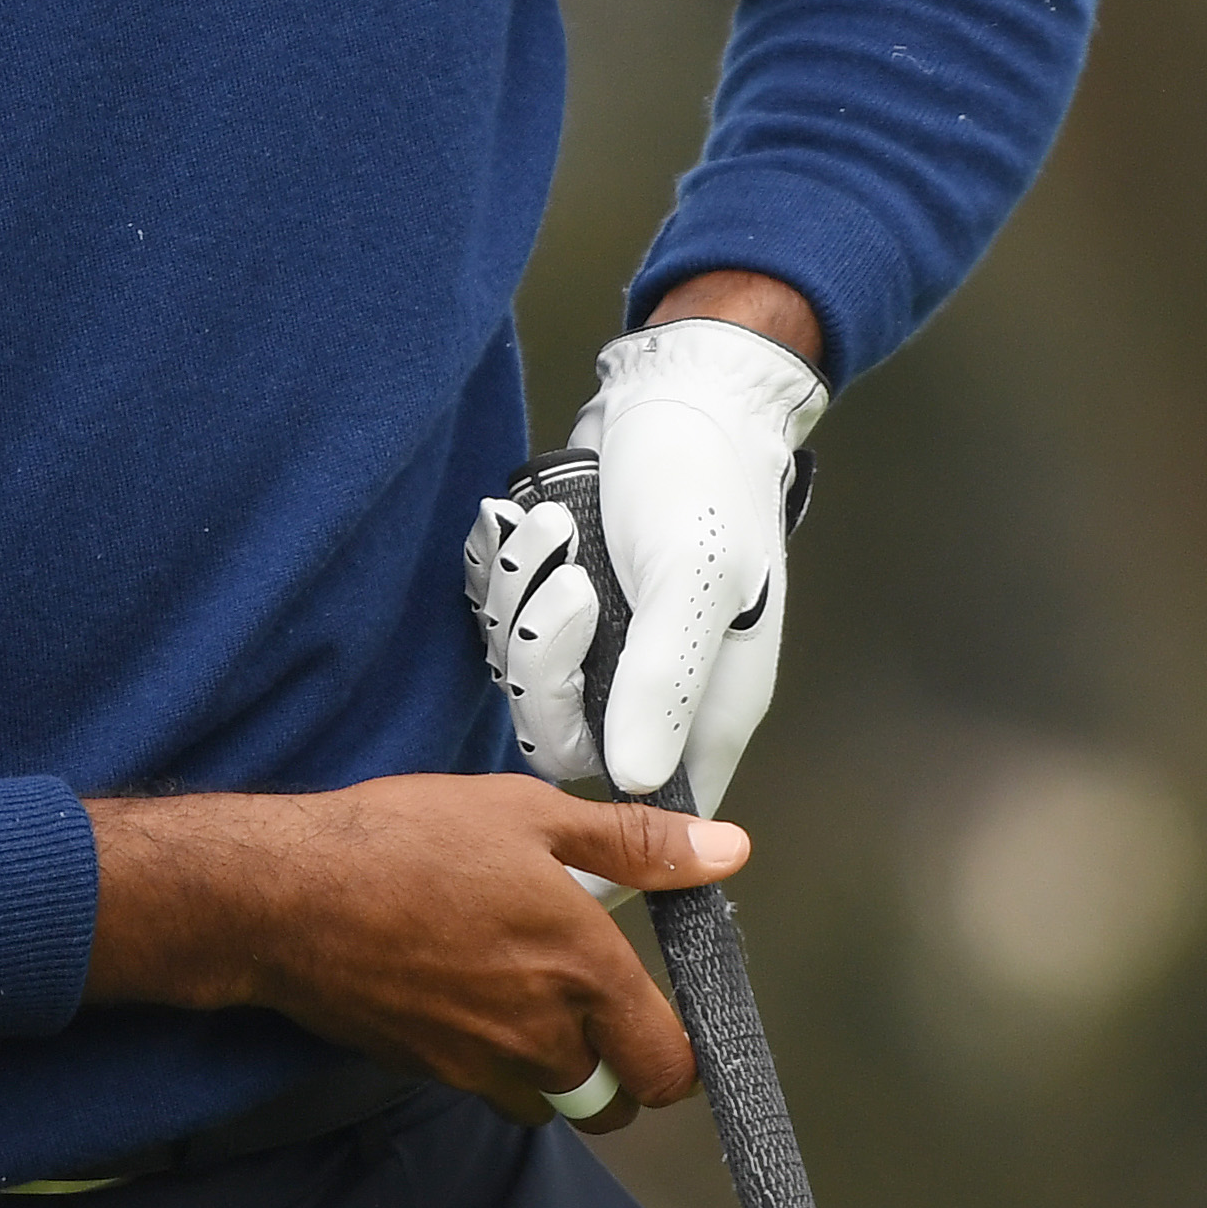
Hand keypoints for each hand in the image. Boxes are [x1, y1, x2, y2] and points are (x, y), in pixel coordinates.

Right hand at [81, 777, 748, 1127]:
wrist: (285, 896)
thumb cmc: (404, 844)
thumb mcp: (529, 814)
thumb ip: (636, 843)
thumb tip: (727, 851)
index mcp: (583, 970)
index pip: (668, 1068)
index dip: (677, 1053)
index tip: (661, 1016)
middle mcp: (541, 1036)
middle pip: (613, 1101)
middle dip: (615, 1066)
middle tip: (592, 1002)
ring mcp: (482, 1066)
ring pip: (551, 1103)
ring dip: (555, 1071)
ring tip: (526, 994)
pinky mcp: (430, 1074)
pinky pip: (488, 1089)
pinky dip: (494, 1062)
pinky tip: (465, 994)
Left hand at [467, 309, 825, 805]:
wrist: (675, 400)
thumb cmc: (705, 484)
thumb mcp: (693, 578)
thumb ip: (663, 680)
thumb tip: (632, 779)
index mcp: (705, 707)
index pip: (650, 808)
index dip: (602, 796)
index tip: (568, 734)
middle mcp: (652, 690)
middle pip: (558, 734)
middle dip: (542, 659)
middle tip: (573, 585)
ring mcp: (602, 647)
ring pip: (520, 672)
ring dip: (522, 597)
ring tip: (559, 529)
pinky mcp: (559, 605)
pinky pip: (500, 618)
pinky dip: (505, 568)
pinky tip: (536, 521)